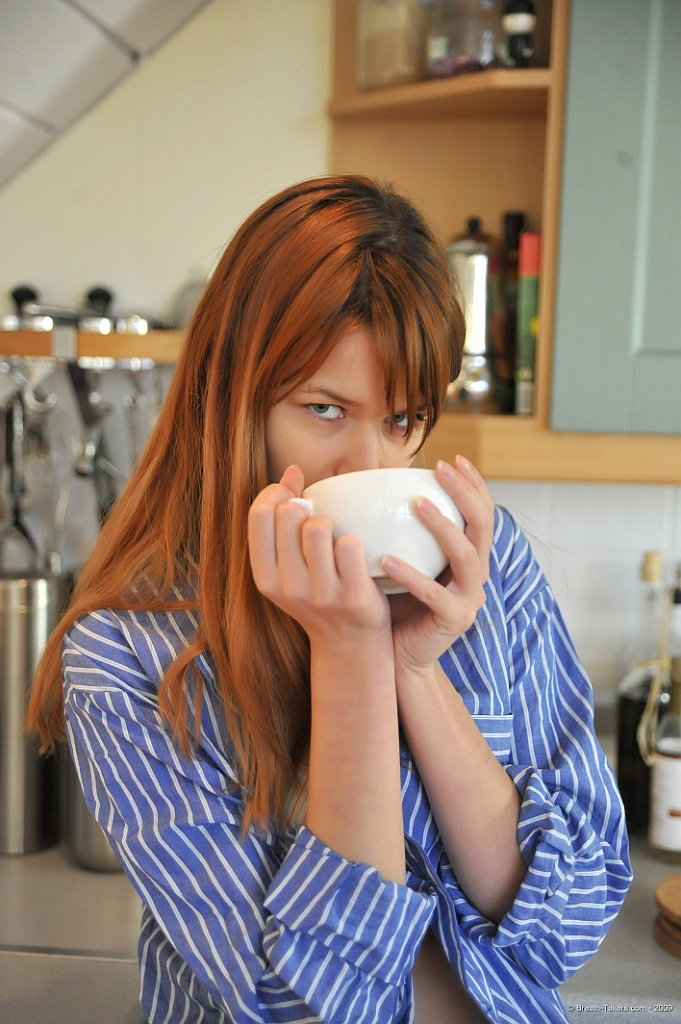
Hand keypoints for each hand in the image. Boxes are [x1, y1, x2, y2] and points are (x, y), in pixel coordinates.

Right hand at [248, 465, 390, 646]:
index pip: (259, 515)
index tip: (290, 494)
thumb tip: (292, 472)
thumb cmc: (319, 594)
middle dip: (305, 509)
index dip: (276, 492)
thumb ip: (285, 518)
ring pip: (318, 526)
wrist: (350, 644)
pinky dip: (353, 541)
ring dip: (330, 524)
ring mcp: (321, 593)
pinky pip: (349, 543)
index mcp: (265, 577)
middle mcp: (288, 587)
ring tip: (334, 540)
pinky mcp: (353, 595)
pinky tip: (353, 556)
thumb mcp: (289, 566)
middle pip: (289, 515)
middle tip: (317, 526)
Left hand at [383, 456, 493, 677]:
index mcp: (468, 557)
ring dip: (443, 526)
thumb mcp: (401, 557)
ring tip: (419, 504)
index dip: (473, 485)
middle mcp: (476, 575)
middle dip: (465, 494)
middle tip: (441, 470)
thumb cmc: (394, 603)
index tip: (452, 459)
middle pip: (483, 527)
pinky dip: (412, 575)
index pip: (481, 513)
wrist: (396, 655)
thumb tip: (375, 485)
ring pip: (467, 556)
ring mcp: (469, 599)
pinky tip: (388, 559)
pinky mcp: (454, 620)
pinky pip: (434, 594)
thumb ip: (400, 529)